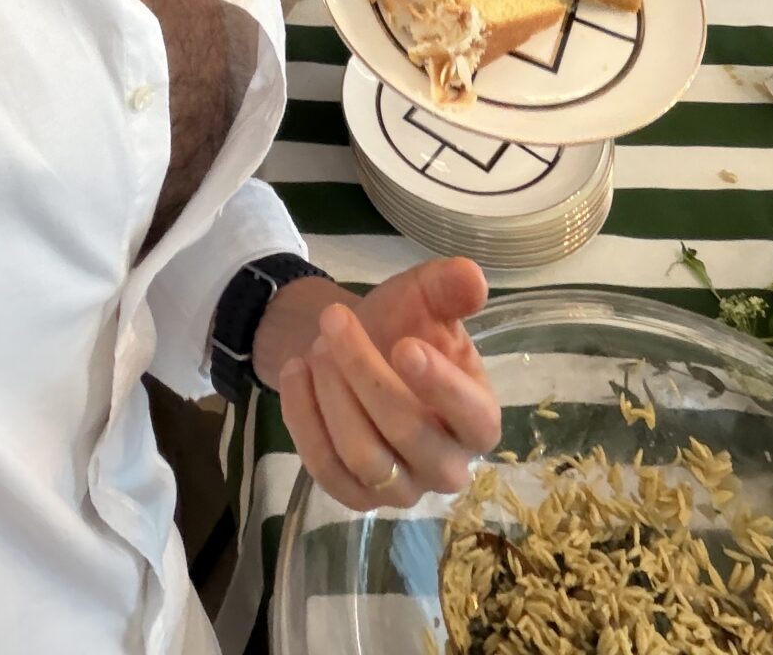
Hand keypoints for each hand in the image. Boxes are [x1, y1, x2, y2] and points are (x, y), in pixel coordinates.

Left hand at [261, 258, 500, 511]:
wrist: (353, 350)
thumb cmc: (401, 326)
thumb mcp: (424, 298)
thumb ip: (448, 288)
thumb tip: (473, 275)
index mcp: (478, 419)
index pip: (475, 418)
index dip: (442, 387)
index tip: (404, 346)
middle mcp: (447, 466)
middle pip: (409, 435)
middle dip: (365, 374)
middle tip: (333, 320)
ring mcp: (400, 489)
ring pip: (364, 456)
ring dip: (333, 395)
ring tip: (316, 346)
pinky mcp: (354, 496)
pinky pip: (326, 468)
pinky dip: (304, 418)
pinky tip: (294, 370)